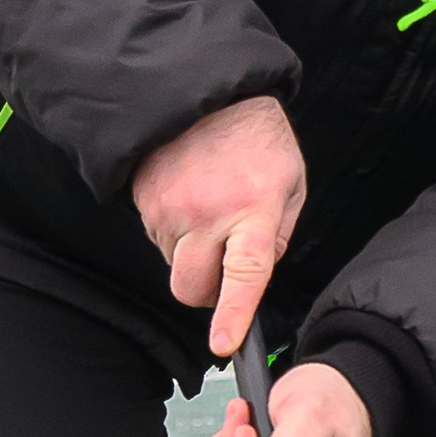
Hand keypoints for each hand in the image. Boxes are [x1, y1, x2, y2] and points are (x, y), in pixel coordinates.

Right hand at [131, 93, 305, 357]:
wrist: (205, 91)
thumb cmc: (256, 137)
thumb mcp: (290, 182)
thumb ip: (278, 233)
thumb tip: (258, 273)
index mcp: (253, 207)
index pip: (243, 274)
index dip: (232, 313)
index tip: (222, 345)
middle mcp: (207, 212)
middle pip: (192, 287)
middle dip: (206, 292)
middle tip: (222, 266)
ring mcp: (170, 207)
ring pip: (174, 264)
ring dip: (191, 252)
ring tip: (208, 208)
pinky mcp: (145, 201)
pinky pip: (158, 239)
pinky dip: (174, 230)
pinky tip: (189, 196)